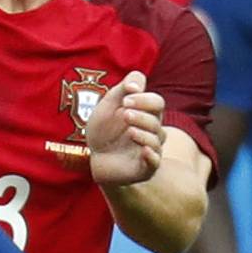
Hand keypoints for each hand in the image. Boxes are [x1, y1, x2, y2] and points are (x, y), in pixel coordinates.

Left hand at [85, 68, 166, 187]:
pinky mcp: (145, 168)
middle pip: (156, 120)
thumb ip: (122, 89)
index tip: (126, 99)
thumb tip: (135, 84)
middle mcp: (152, 131)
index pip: (156, 102)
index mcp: (146, 113)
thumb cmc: (103, 129)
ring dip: (143, 133)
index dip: (144, 99)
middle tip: (125, 114)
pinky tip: (143, 150)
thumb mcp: (108, 105)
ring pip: (157, 139)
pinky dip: (151, 155)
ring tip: (129, 131)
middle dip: (142, 116)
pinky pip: (155, 162)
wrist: (94, 158)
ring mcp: (150, 149)